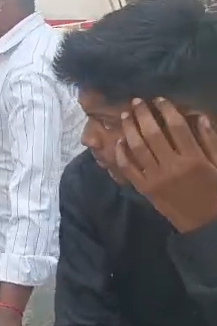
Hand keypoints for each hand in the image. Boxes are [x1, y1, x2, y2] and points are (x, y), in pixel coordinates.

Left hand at [116, 98, 216, 232]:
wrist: (206, 226)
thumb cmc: (216, 193)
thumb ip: (210, 142)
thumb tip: (200, 117)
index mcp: (194, 159)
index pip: (177, 127)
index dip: (166, 110)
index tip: (159, 99)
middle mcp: (172, 166)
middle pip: (152, 133)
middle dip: (143, 114)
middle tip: (136, 102)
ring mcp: (155, 177)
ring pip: (137, 147)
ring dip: (129, 129)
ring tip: (126, 115)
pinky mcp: (145, 189)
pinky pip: (128, 168)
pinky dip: (121, 153)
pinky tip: (119, 141)